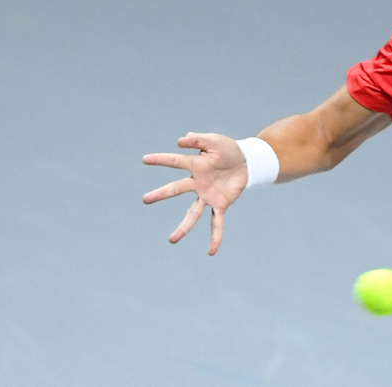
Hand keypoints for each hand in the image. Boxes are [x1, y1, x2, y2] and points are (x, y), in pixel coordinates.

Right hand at [142, 132, 247, 254]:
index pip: (175, 162)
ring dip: (183, 227)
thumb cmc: (228, 150)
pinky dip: (215, 237)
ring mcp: (207, 195)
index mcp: (195, 165)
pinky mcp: (221, 204)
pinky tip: (211, 252)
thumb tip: (179, 141)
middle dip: (161, 194)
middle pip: (176, 188)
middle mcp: (197, 183)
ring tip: (172, 240)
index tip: (145, 159)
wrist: (247, 162)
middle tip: (145, 199)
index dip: (161, 159)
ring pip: (193, 213)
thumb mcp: (214, 140)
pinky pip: (217, 223)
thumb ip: (198, 139)